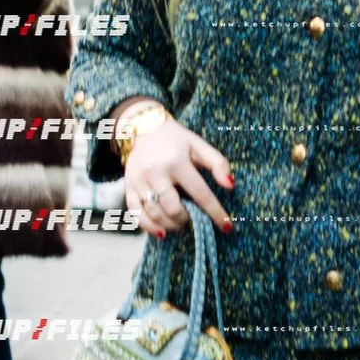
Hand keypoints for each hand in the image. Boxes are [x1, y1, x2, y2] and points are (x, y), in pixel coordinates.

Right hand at [122, 109, 233, 236]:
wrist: (143, 127)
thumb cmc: (176, 140)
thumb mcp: (200, 146)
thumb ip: (218, 164)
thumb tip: (230, 186)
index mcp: (177, 162)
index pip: (200, 193)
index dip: (215, 212)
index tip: (226, 226)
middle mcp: (156, 172)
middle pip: (173, 208)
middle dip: (186, 219)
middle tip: (193, 218)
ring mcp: (139, 181)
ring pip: (154, 213)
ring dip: (170, 225)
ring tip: (180, 223)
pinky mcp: (128, 186)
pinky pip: (135, 213)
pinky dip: (148, 227)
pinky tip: (161, 232)